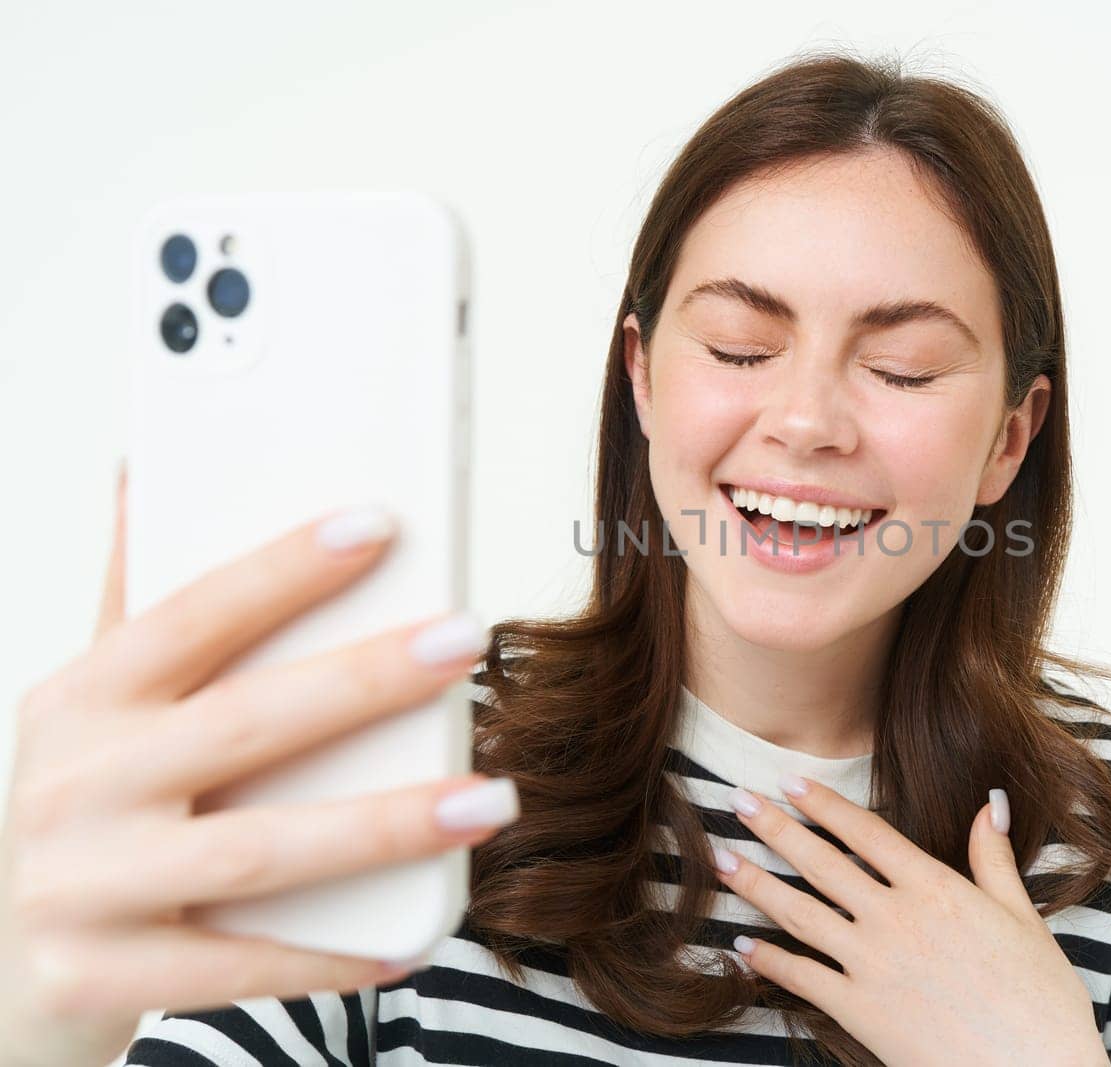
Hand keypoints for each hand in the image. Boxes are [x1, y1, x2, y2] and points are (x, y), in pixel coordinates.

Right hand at [0, 461, 518, 1066]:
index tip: (380, 523)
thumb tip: (151, 473)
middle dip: (365, 679)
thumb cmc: (83, 811)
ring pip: (257, 851)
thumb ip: (133, 604)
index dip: (283, 568)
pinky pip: (237, 966)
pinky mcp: (96, 979)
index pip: (191, 616)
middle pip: (244, 723)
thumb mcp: (90, 709)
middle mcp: (75, 786)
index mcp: (81, 700)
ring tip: (490, 800)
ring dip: (384, 825)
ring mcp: (81, 887)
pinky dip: (329, 955)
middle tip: (467, 639)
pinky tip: (413, 937)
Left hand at [711, 775, 1110, 1066]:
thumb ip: (994, 857)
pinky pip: (802, 978)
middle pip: (822, 863)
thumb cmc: (1039, 998)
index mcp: (937, 887)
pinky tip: (743, 944)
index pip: (867, 832)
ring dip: (756, 883)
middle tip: (737, 800)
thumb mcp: (1022, 916)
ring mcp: (873, 965)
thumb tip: (991, 801)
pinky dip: (768, 961)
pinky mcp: (860, 1012)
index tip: (790, 781)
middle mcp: (897, 918)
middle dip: (775, 827)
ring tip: (721, 859)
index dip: (824, 805)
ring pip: (801, 913)